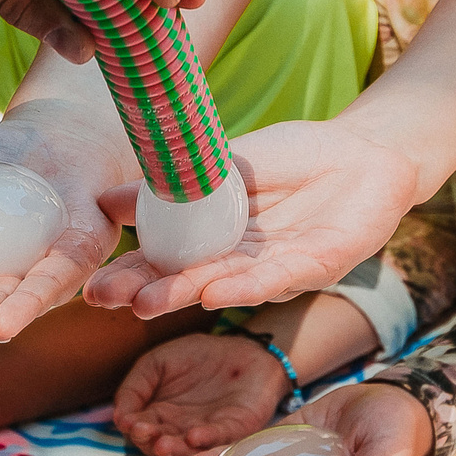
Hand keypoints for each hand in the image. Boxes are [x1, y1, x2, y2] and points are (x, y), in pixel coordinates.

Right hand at [87, 119, 420, 316]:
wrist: (364, 151)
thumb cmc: (295, 157)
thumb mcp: (222, 163)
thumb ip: (172, 183)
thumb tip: (105, 198)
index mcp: (216, 239)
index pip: (166, 260)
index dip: (131, 274)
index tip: (91, 288)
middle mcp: (241, 262)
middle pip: (188, 280)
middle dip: (146, 292)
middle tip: (104, 301)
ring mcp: (276, 267)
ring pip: (225, 283)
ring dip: (185, 295)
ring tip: (145, 304)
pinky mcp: (316, 264)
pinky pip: (276, 278)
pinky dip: (244, 287)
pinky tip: (213, 293)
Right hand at [113, 335, 287, 455]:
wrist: (241, 349)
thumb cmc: (197, 356)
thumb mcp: (156, 364)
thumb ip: (134, 387)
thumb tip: (117, 416)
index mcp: (160, 418)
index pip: (141, 430)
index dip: (133, 427)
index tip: (127, 421)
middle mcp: (180, 431)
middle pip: (161, 444)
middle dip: (149, 440)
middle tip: (142, 431)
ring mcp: (207, 433)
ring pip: (188, 447)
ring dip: (174, 448)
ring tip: (162, 443)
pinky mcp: (234, 428)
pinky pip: (220, 437)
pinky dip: (207, 438)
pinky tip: (194, 435)